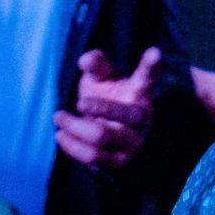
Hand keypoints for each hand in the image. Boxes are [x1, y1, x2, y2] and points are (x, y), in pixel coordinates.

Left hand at [54, 48, 160, 169]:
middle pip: (126, 114)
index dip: (151, 65)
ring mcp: (133, 143)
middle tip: (71, 105)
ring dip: (74, 128)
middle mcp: (142, 119)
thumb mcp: (102, 79)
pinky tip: (62, 135)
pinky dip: (72, 146)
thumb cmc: (107, 100)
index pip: (148, 77)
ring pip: (101, 138)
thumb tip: (85, 60)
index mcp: (140, 93)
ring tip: (58, 119)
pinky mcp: (120, 163)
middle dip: (94, 110)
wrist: (110, 137)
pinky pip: (93, 158)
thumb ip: (96, 65)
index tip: (155, 51)